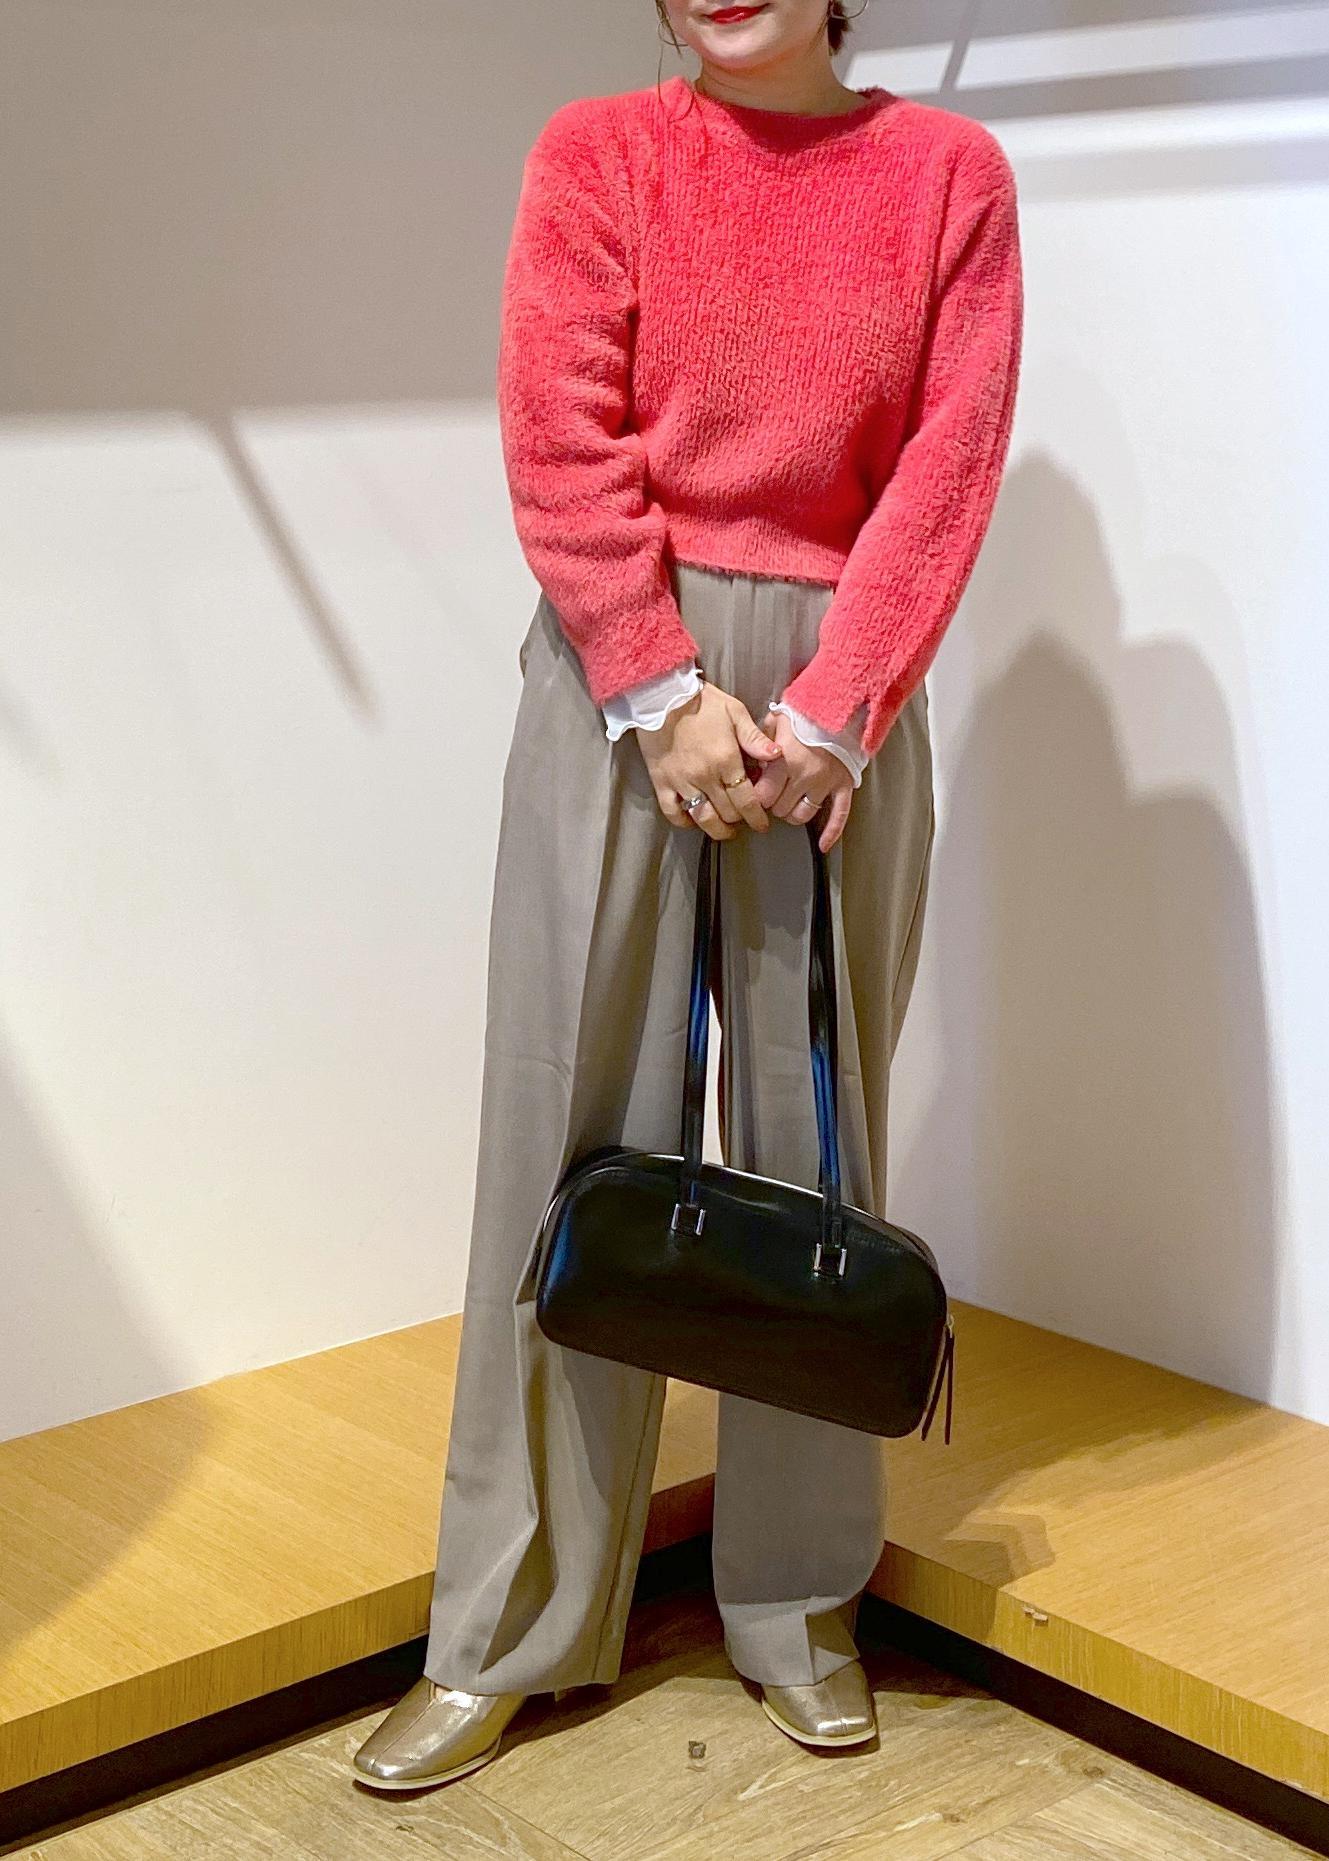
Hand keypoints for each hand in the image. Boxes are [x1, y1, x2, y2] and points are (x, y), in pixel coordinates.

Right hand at [633, 679, 784, 840]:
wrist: (661, 695)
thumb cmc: (701, 701)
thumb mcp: (735, 712)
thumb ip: (755, 738)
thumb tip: (777, 755)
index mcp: (726, 760)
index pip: (747, 800)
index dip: (757, 817)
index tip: (762, 825)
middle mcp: (705, 776)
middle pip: (728, 813)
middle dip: (740, 820)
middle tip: (745, 819)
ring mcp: (681, 782)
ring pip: (703, 818)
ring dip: (717, 829)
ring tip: (724, 830)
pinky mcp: (661, 782)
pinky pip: (673, 812)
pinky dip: (685, 822)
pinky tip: (694, 820)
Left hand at [749, 710, 854, 852]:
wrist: (841, 704)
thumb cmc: (805, 713)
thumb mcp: (776, 720)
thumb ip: (759, 742)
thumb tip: (747, 764)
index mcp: (785, 758)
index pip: (762, 796)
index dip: (754, 798)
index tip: (753, 793)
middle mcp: (805, 774)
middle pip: (779, 809)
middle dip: (772, 804)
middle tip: (772, 794)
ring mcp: (825, 782)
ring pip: (802, 815)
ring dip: (792, 813)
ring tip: (789, 803)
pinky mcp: (843, 785)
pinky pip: (839, 815)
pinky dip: (831, 833)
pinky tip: (823, 845)